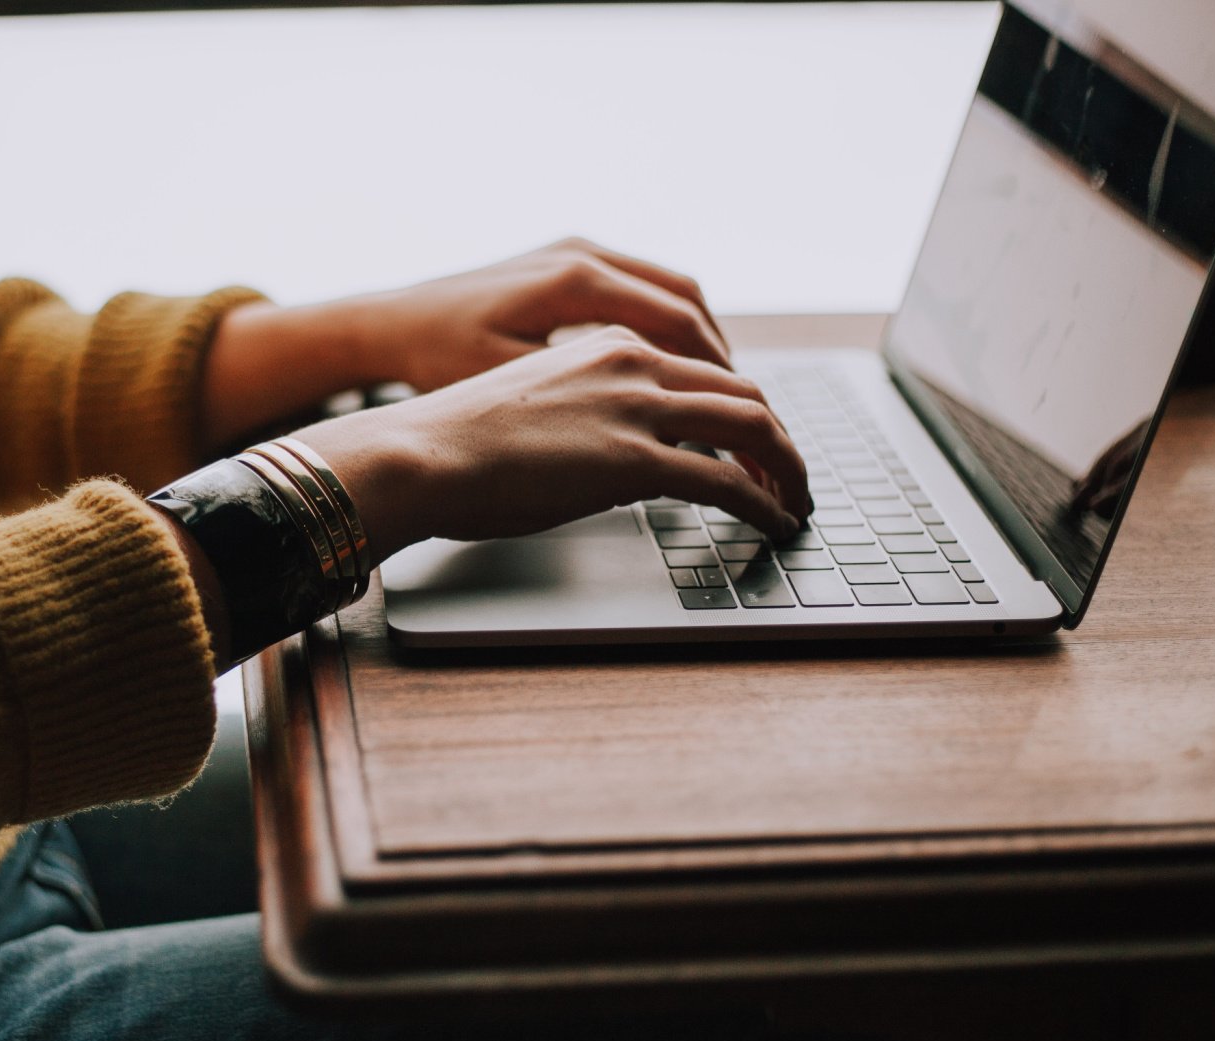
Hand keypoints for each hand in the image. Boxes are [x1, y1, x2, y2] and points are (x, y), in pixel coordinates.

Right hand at [293, 326, 809, 562]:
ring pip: (752, 426)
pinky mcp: (635, 459)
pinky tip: (774, 523)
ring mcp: (637, 407)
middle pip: (742, 391)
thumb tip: (614, 462)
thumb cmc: (455, 442)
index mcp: (607, 344)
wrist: (419, 453)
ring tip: (795, 502)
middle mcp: (632, 362)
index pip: (701, 369)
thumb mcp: (535, 407)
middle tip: (791, 475)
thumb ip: (588, 417)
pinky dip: (765, 502)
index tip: (753, 443)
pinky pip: (728, 481)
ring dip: (786, 468)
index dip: (740, 409)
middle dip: (778, 438)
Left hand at [341, 236, 730, 390]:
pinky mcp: (564, 261)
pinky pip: (639, 287)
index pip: (679, 324)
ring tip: (718, 392)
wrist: (388, 324)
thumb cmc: (437, 359)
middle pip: (686, 302)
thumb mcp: (511, 386)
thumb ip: (586, 401)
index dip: (718, 375)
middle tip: (745, 410)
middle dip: (721, 359)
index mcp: (576, 281)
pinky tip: (670, 367)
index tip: (741, 416)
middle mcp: (583, 254)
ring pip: (669, 290)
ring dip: (699, 339)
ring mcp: (574, 251)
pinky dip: (667, 325)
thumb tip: (657, 432)